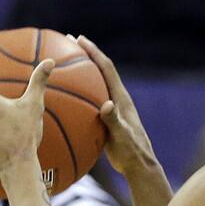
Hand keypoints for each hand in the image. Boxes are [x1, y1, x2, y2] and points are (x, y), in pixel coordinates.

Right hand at [75, 36, 156, 177]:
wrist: (138, 165)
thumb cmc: (131, 152)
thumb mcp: (121, 136)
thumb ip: (113, 120)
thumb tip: (106, 105)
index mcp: (120, 98)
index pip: (105, 68)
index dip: (93, 52)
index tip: (78, 39)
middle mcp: (116, 98)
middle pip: (100, 70)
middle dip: (86, 54)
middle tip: (69, 43)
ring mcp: (112, 107)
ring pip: (95, 83)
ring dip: (82, 71)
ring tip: (65, 63)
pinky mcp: (107, 118)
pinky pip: (90, 98)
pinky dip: (79, 92)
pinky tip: (66, 97)